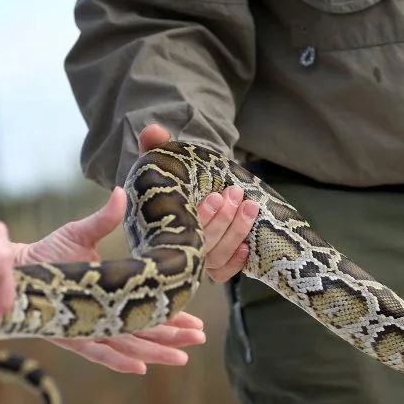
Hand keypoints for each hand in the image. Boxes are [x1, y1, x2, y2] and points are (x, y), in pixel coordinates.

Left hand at [15, 187, 206, 373]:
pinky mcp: (70, 335)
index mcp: (112, 295)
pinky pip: (97, 352)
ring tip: (182, 357)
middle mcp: (104, 315)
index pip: (149, 307)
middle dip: (174, 335)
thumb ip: (104, 218)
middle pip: (146, 330)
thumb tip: (121, 191)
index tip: (197, 319)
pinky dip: (118, 360)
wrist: (16, 268)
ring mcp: (89, 327)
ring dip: (157, 351)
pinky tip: (140, 368)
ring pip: (130, 343)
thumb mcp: (81, 233)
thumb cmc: (48, 252)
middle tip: (200, 338)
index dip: (174, 314)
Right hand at [138, 125, 258, 282]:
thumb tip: (154, 130)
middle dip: (223, 220)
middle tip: (236, 194)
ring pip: (215, 257)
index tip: (216, 196)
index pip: (179, 229)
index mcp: (156, 222)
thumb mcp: (161, 161)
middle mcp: (172, 244)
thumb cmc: (168, 179)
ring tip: (249, 206)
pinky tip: (248, 246)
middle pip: (202, 244)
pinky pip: (220, 273)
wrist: (178, 189)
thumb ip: (155, 146)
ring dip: (235, 232)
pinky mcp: (207, 265)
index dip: (202, 216)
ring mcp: (190, 257)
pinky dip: (235, 262)